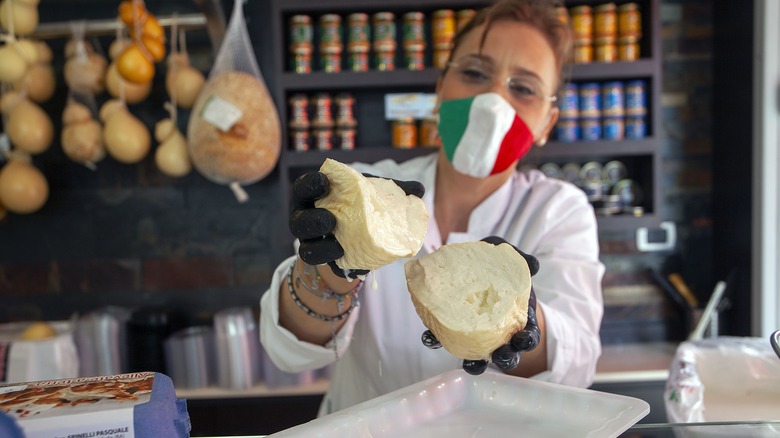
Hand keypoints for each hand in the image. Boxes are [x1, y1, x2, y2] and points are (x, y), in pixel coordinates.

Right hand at [288, 170, 424, 278]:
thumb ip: (393, 191)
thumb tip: (419, 189)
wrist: (358, 240)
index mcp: (317, 196)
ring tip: (337, 246)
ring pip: (305, 247)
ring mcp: (310, 242)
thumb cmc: (362, 209)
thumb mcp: (373, 196)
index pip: (305, 186)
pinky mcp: (320, 261)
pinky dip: (330, 262)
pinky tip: (344, 259)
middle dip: (312, 220)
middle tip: (330, 219)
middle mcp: (307, 217)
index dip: (311, 184)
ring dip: (320, 247)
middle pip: (299, 219)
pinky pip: (319, 266)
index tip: (324, 182)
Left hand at [420, 236, 540, 374]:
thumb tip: (534, 263)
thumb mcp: (511, 264)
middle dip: (506, 358)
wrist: (478, 272)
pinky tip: (430, 337)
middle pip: (507, 354)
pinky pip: (446, 340)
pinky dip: (437, 341)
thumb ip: (523, 261)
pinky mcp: (452, 331)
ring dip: (475, 364)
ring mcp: (476, 338)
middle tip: (501, 357)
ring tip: (470, 365)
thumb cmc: (500, 273)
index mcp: (518, 321)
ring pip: (479, 358)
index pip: (528, 336)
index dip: (527, 340)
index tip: (524, 339)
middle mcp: (499, 335)